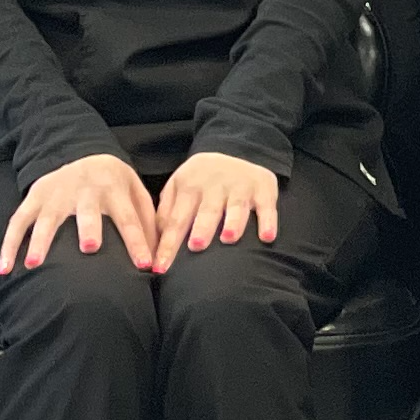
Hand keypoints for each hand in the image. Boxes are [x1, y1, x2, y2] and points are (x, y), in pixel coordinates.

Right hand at [1, 154, 162, 275]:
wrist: (83, 154)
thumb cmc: (114, 186)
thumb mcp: (136, 193)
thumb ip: (148, 222)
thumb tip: (162, 258)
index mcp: (114, 188)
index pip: (129, 217)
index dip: (137, 241)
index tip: (144, 266)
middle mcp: (85, 189)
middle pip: (87, 210)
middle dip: (88, 227)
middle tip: (89, 248)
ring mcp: (56, 193)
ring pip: (47, 217)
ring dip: (41, 240)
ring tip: (34, 265)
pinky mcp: (35, 197)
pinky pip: (18, 221)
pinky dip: (9, 244)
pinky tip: (4, 269)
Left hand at [153, 152, 282, 259]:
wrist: (236, 151)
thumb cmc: (200, 182)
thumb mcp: (178, 187)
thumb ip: (164, 213)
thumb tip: (152, 244)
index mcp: (188, 185)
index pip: (176, 218)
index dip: (168, 244)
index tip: (160, 268)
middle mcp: (214, 185)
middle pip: (207, 210)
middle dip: (202, 228)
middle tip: (195, 246)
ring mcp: (240, 186)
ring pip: (236, 206)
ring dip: (233, 222)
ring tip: (228, 238)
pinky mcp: (263, 189)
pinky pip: (267, 206)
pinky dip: (268, 220)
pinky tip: (267, 236)